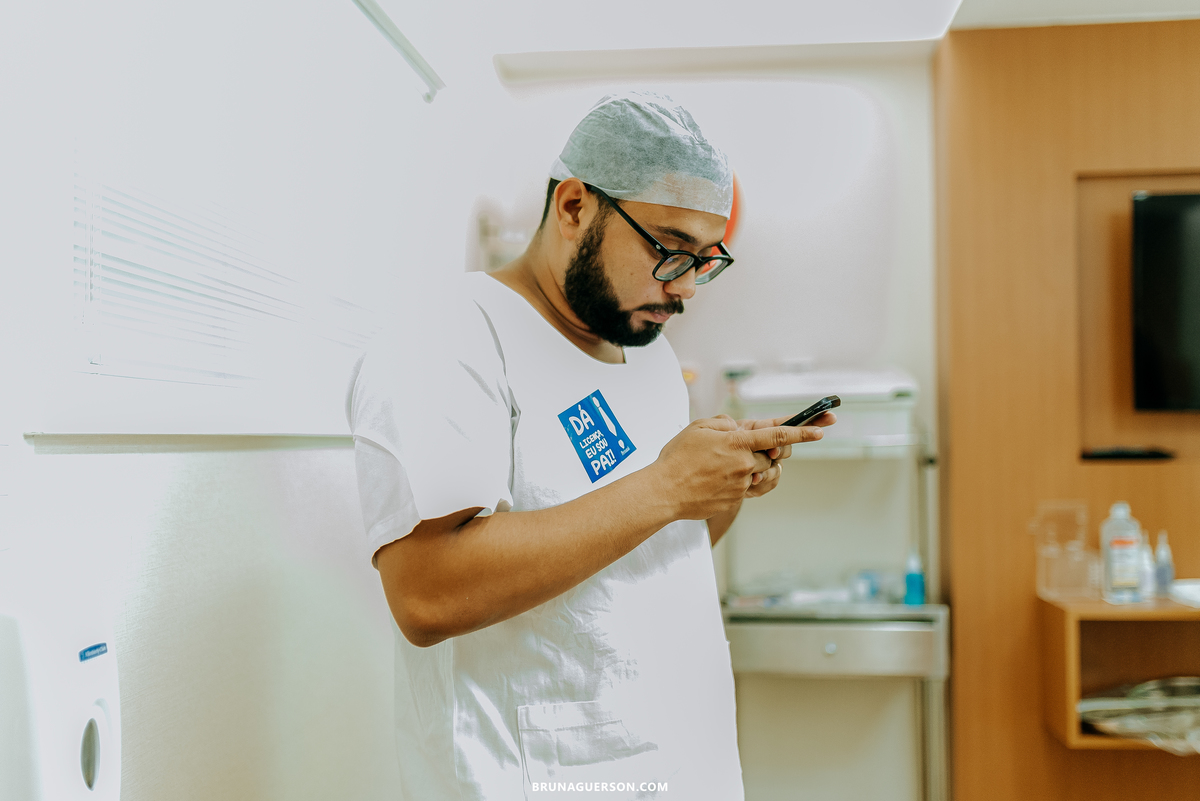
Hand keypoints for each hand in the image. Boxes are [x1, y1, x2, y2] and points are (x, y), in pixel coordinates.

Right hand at [651, 414, 824, 519]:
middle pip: (769, 456)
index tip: (821, 430)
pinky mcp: (735, 500)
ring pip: (759, 473)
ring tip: (723, 465)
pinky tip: (715, 479)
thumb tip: (739, 428)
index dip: (803, 432)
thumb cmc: (677, 458)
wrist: (664, 492)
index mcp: (737, 442)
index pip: (778, 435)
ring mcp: (741, 485)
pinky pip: (747, 488)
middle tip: (737, 449)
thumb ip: (724, 423)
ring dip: (750, 467)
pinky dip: (737, 481)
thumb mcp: (698, 428)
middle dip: (760, 451)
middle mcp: (744, 464)